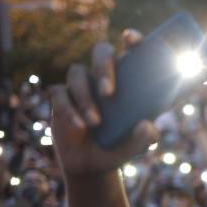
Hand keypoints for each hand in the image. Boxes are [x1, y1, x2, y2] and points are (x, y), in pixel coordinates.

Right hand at [49, 29, 158, 177]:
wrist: (90, 167)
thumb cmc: (117, 149)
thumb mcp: (133, 148)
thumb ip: (145, 139)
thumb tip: (147, 125)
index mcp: (127, 81)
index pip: (131, 51)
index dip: (132, 40)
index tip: (129, 39)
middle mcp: (103, 77)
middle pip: (101, 52)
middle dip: (103, 66)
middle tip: (108, 93)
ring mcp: (81, 85)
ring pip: (77, 72)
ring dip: (86, 97)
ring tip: (95, 123)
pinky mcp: (61, 97)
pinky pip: (60, 93)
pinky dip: (69, 109)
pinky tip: (79, 126)